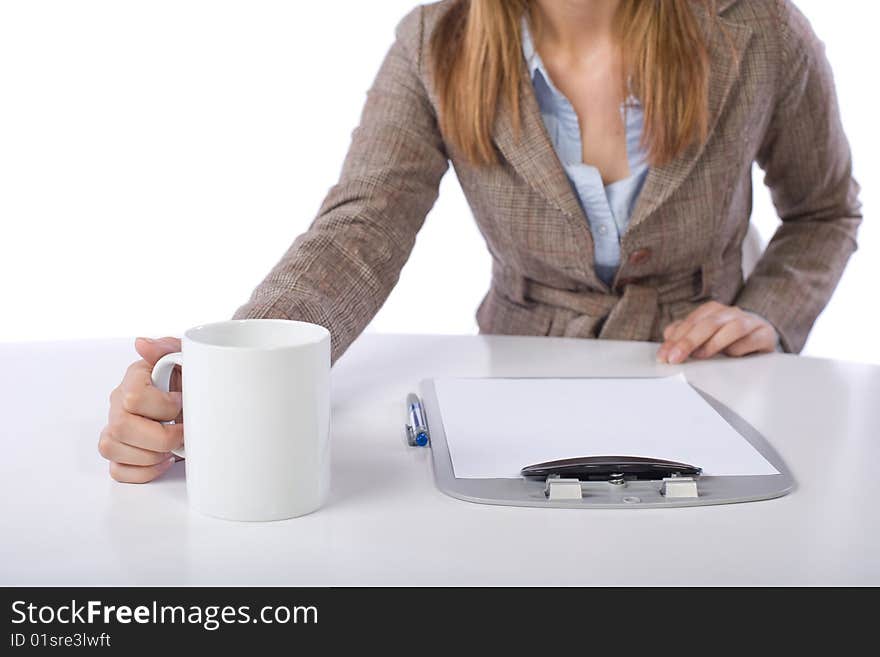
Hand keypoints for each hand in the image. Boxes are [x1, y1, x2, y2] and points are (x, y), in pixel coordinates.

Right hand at [98, 337, 183, 482]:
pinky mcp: (119, 453)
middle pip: (121, 426)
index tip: (181, 404)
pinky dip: (144, 471)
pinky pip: (117, 471)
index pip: (133, 397)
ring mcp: (114, 428)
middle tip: (182, 432)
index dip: (163, 406)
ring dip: (151, 454)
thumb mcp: (188, 359)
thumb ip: (167, 348)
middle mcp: (118, 403)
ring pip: (112, 448)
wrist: (200, 402)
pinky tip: (162, 460)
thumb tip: (142, 344)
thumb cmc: (191, 381)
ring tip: (172, 447)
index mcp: (135, 378)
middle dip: (160, 436)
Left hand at [656, 301, 777, 363]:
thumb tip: (668, 336)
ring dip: (714, 342)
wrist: (763, 337)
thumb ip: (685, 334)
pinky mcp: (765, 335)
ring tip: (700, 355)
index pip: (690, 323)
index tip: (664, 356)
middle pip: (708, 323)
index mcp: (713, 311)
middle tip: (675, 358)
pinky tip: (730, 356)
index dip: (675, 340)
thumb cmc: (729, 338)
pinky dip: (740, 348)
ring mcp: (750, 322)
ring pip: (732, 327)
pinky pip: (753, 339)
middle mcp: (730, 313)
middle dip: (688, 341)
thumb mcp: (704, 337)